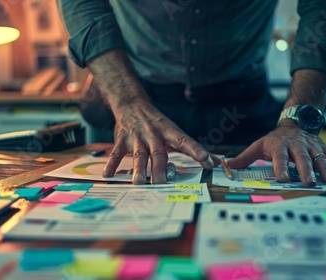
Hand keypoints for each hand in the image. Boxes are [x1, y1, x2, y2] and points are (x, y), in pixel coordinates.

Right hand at [102, 97, 216, 183]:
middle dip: (160, 168)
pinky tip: (108, 175)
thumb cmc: (157, 122)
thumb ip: (193, 148)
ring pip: (139, 154)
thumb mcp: (175, 131)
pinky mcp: (122, 139)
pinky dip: (112, 164)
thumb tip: (217, 161)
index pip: (186, 141)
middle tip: (162, 183)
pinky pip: (116, 153)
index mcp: (169, 131)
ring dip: (139, 169)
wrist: (131, 103)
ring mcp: (137, 136)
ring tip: (140, 182)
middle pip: (159, 152)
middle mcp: (154, 134)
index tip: (207, 161)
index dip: (197, 151)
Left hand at [227, 120, 325, 185]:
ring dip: (324, 168)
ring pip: (319, 157)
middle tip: (308, 182)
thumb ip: (245, 157)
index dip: (281, 166)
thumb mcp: (259, 145)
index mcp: (280, 145)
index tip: (283, 178)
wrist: (295, 122)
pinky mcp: (322, 148)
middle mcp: (297, 144)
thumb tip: (228, 166)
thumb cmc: (275, 139)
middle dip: (305, 169)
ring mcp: (311, 146)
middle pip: (301, 157)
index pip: (279, 156)